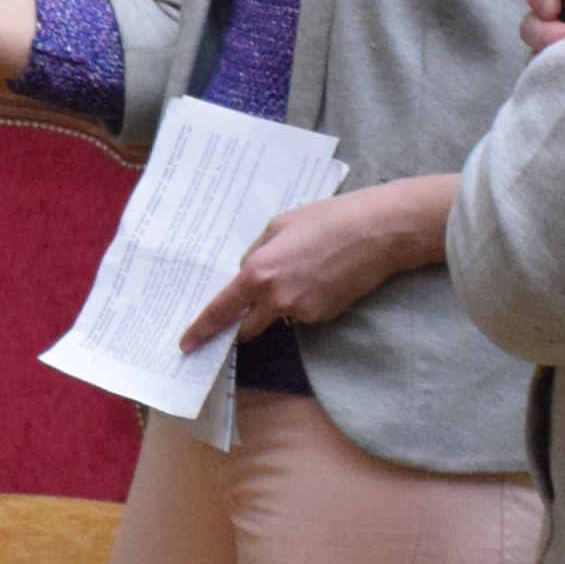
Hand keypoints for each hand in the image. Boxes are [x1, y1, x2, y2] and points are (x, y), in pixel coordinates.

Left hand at [181, 175, 457, 348]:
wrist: (377, 232)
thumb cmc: (327, 219)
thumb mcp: (279, 225)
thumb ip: (256, 253)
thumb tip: (246, 273)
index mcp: (259, 272)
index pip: (222, 310)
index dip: (202, 330)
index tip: (187, 345)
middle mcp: (276, 298)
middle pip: (246, 327)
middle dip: (241, 322)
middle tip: (246, 306)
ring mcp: (301, 311)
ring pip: (276, 317)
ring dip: (276, 305)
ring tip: (300, 271)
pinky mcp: (323, 316)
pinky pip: (300, 314)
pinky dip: (302, 301)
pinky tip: (319, 277)